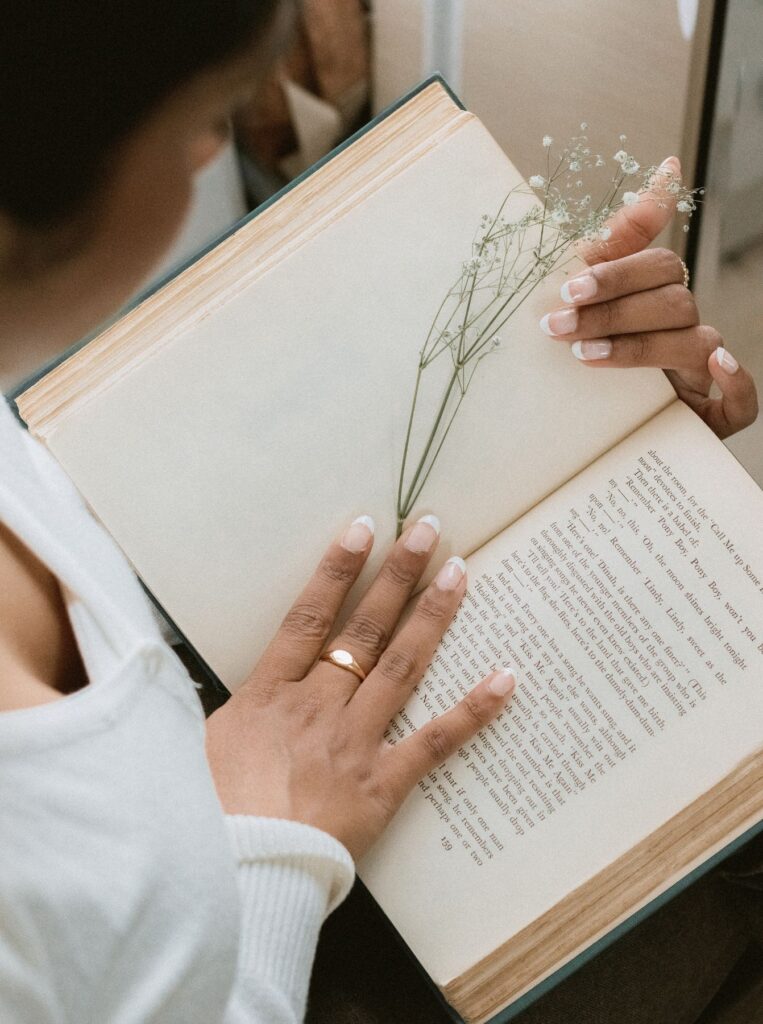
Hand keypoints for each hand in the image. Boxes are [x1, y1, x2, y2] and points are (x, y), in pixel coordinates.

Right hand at [205, 515, 514, 860]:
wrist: (232, 877)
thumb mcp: (192, 748)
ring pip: (399, 667)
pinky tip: (504, 678)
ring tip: (458, 573)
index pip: (308, 616)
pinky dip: (473, 711)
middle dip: (396, 575)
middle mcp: (316, 707)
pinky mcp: (381, 784)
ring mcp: (353, 742)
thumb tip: (190, 675)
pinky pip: (434, 742)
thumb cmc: (205, 817)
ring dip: (431, 617)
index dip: (337, 569)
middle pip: (363, 629)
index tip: (362, 529)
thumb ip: (216, 706)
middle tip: (426, 529)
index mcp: (269, 695)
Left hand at [539, 157, 757, 438]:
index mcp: (658, 295)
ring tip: (585, 355)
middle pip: (673, 303)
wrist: (563, 420)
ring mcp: (698, 372)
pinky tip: (714, 366)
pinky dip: (738, 384)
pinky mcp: (707, 418)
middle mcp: (683, 328)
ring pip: (695, 345)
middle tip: (560, 325)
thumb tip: (671, 165)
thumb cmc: (581, 341)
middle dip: (613, 312)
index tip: (568, 286)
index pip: (657, 266)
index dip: (617, 274)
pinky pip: (741, 405)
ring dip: (639, 348)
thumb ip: (623, 233)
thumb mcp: (586, 289)